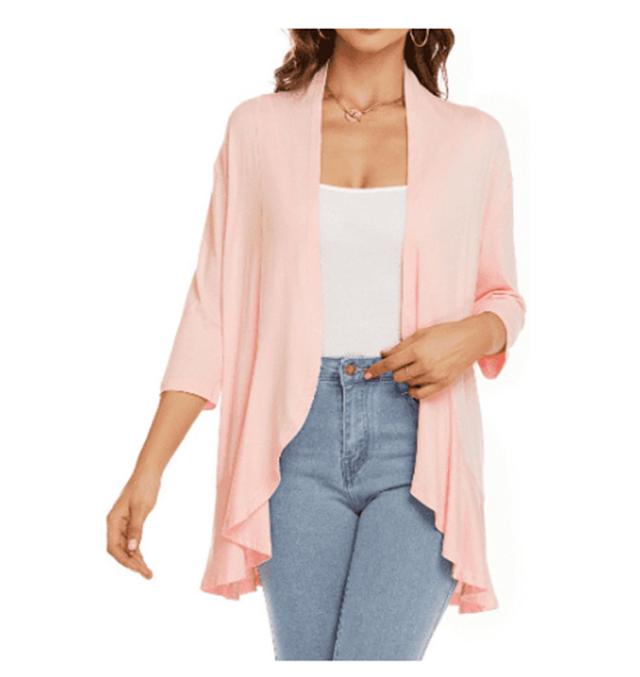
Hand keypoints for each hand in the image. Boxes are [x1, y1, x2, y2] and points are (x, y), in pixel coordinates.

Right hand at [106, 471, 159, 579]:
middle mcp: (114, 524)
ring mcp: (121, 523)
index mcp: (113, 521)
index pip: (113, 548)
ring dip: (135, 559)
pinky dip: (137, 551)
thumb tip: (132, 550)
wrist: (148, 473)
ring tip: (147, 571)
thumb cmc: (144, 487)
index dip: (125, 560)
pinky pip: (131, 541)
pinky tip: (143, 559)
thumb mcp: (141, 508)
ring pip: (125, 547)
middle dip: (131, 563)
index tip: (138, 569)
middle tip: (147, 574)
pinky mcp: (130, 522)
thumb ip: (136, 529)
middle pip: (119, 550)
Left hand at [363, 313, 504, 400]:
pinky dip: (414, 390)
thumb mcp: (421, 333)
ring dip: (406, 378)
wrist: (471, 339)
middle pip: (398, 376)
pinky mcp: (443, 384)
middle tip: (401, 364)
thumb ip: (402, 345)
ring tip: (414, 368)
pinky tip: (415, 383)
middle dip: (394, 371)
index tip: (367, 374)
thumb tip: (384, 354)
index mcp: (417, 349)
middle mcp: (424, 364)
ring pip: (408, 384)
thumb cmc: (445, 332)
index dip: (376, 369)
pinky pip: (421, 394)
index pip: (390, 363)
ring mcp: (434, 375)